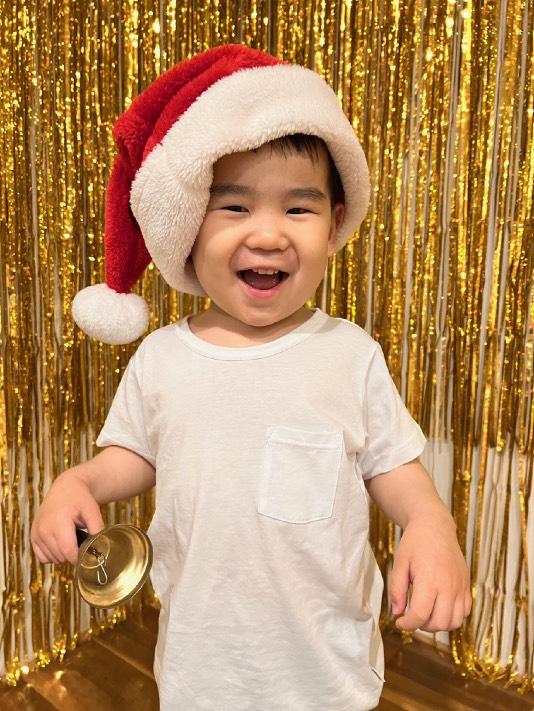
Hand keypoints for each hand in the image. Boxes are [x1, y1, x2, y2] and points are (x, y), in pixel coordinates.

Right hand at [31, 470, 104, 565]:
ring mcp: (36, 532)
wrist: (65, 488)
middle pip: (60, 557)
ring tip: (71, 537)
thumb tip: (101, 548)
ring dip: (63, 554)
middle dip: (73, 554)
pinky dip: (52, 554)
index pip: (68, 551)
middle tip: (81, 540)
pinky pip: (42, 557)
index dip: (79, 557)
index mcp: (59, 521)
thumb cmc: (80, 499)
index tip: (87, 553)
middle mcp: (44, 528)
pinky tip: (61, 543)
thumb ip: (97, 529)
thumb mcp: (93, 511)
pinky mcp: (33, 535)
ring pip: (52, 559)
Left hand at [389, 512, 471, 631]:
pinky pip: (464, 612)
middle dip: (423, 626)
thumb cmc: (415, 543)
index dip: (408, 624)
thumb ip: (396, 589)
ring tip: (426, 613)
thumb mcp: (399, 563)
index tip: (400, 622)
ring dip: (439, 624)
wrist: (435, 525)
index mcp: (429, 579)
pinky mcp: (466, 585)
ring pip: (455, 622)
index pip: (420, 615)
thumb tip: (397, 612)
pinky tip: (440, 607)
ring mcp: (460, 586)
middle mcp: (448, 585)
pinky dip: (453, 617)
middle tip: (412, 615)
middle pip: (439, 623)